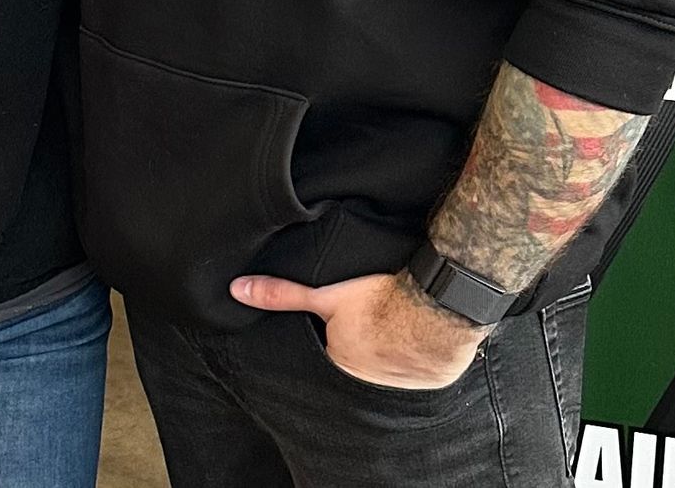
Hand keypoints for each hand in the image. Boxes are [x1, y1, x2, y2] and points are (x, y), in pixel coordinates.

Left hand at [230, 270, 485, 389]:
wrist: (438, 306)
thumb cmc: (381, 299)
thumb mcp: (325, 294)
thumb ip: (282, 295)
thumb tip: (237, 291)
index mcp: (340, 364)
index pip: (329, 350)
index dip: (334, 332)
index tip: (346, 318)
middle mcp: (367, 383)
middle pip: (357, 359)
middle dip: (361, 345)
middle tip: (372, 320)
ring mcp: (400, 383)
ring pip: (387, 365)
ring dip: (389, 350)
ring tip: (394, 324)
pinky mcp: (430, 379)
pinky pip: (417, 368)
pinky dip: (416, 354)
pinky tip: (417, 335)